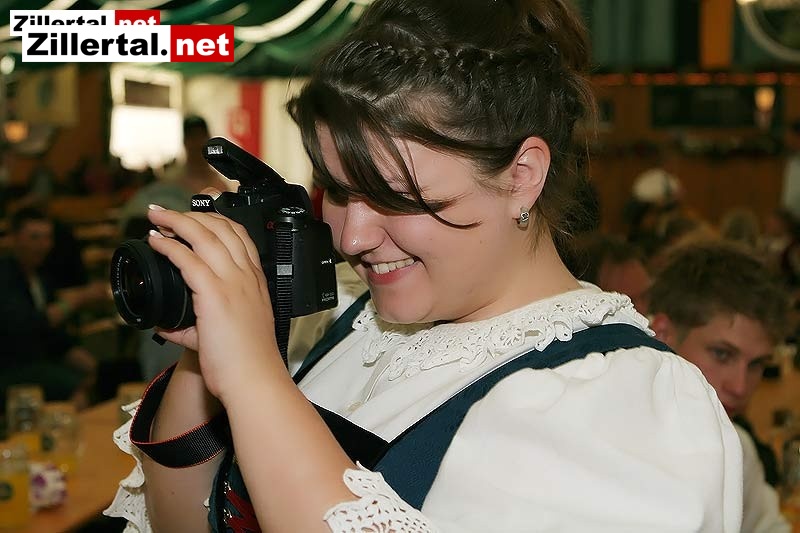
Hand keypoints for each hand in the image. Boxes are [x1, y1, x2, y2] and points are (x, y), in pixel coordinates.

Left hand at [144, 204, 282, 402]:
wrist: (254, 379)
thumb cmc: (246, 362)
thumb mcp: (226, 334)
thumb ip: (195, 326)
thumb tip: (166, 324)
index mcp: (255, 282)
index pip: (240, 236)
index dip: (216, 220)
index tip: (196, 216)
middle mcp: (246, 277)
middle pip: (222, 228)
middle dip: (193, 214)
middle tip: (168, 213)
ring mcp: (232, 283)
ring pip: (205, 236)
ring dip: (177, 221)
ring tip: (157, 217)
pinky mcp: (215, 294)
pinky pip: (188, 259)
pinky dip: (169, 245)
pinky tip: (156, 241)